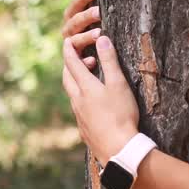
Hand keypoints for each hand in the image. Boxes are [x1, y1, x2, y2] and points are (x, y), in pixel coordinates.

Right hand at [62, 0, 99, 69]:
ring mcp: (70, 47)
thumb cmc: (87, 27)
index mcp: (73, 16)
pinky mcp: (74, 63)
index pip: (75, 4)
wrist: (81, 59)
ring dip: (86, 36)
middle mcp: (69, 30)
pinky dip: (85, 61)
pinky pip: (79, 62)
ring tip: (98, 34)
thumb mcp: (87, 8)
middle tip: (99, 12)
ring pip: (75, 40)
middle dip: (86, 15)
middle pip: (75, 21)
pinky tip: (92, 60)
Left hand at [62, 31, 139, 164]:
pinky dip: (81, 99)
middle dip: (70, 65)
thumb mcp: (118, 84)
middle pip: (67, 78)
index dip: (69, 50)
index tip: (67, 41)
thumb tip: (102, 39)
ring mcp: (79, 116)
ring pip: (71, 94)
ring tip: (88, 79)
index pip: (72, 63)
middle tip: (80, 58)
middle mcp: (77, 101)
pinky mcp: (84, 129)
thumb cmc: (120, 114)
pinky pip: (78, 109)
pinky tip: (93, 104)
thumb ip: (109, 61)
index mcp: (85, 87)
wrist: (118, 149)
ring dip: (76, 82)